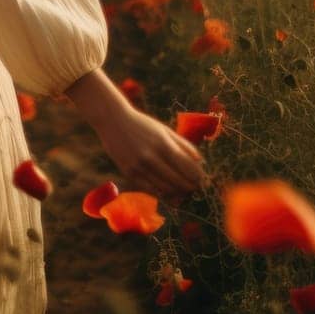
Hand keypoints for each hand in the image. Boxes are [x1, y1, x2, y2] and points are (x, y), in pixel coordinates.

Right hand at [64, 70, 206, 199]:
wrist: (113, 120)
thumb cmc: (142, 124)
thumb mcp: (164, 130)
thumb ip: (183, 145)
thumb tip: (200, 161)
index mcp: (163, 144)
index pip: (187, 167)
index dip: (197, 176)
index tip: (202, 180)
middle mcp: (151, 157)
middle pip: (178, 180)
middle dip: (190, 187)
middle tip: (195, 189)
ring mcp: (139, 166)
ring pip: (165, 188)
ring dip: (177, 193)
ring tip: (183, 192)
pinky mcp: (128, 172)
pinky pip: (149, 189)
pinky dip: (161, 193)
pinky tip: (168, 192)